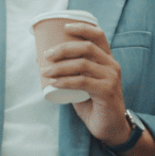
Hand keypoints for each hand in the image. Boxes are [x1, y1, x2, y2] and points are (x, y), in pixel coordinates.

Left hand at [42, 22, 128, 143]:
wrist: (111, 128)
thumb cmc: (94, 105)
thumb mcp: (82, 85)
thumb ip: (70, 73)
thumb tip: (42, 59)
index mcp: (107, 60)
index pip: (99, 36)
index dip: (83, 28)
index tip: (65, 27)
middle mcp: (112, 66)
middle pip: (87, 47)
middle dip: (64, 48)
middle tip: (47, 55)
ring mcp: (111, 78)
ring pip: (83, 64)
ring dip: (60, 67)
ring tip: (45, 71)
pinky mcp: (107, 92)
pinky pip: (82, 82)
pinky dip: (66, 81)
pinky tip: (54, 83)